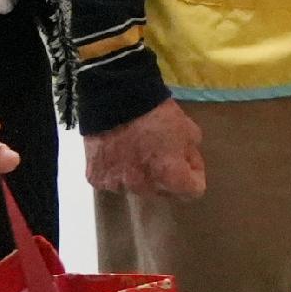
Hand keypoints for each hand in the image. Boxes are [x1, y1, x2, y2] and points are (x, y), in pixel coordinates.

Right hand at [85, 99, 208, 202]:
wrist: (115, 99)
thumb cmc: (156, 114)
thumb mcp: (188, 130)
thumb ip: (191, 153)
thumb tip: (186, 163)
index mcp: (169, 176)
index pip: (192, 192)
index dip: (194, 175)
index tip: (188, 162)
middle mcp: (144, 187)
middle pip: (163, 191)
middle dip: (166, 176)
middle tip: (161, 153)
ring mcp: (118, 184)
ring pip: (136, 186)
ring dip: (139, 174)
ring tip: (135, 151)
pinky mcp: (97, 178)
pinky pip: (112, 180)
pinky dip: (116, 170)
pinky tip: (116, 152)